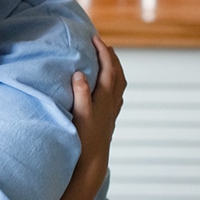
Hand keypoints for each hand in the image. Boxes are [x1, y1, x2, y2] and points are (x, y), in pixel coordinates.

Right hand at [71, 35, 125, 166]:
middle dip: (111, 56)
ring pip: (119, 83)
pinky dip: (114, 82)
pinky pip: (117, 93)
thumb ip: (80, 93)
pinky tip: (108, 85)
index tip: (95, 38)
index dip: (102, 52)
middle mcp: (112, 102)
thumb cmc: (84, 139)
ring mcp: (112, 110)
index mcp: (105, 98)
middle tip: (102, 44)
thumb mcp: (80, 115)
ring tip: (107, 59)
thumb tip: (80, 73)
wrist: (94, 161)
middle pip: (117, 73)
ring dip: (114, 68)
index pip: (108, 69)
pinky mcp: (109, 117)